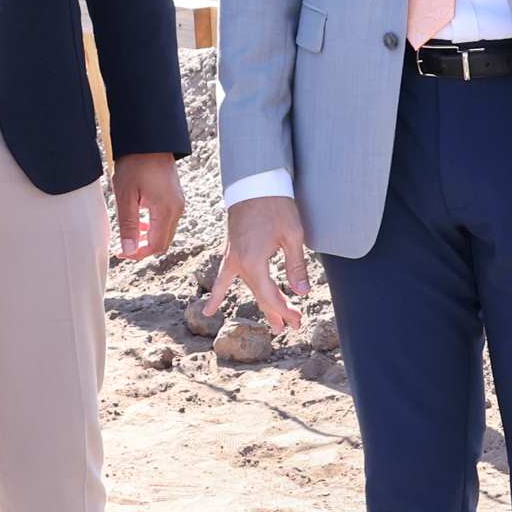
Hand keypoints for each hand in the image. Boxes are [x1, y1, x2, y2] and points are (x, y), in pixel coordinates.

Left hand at [110, 153, 183, 261]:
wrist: (150, 141)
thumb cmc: (136, 165)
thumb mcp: (126, 196)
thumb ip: (128, 225)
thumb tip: (128, 250)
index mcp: (166, 211)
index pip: (155, 245)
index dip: (137, 254)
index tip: (120, 253)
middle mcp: (177, 210)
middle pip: (163, 242)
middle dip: (143, 249)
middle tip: (123, 247)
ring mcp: (178, 203)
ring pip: (165, 232)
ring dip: (148, 238)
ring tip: (128, 235)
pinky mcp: (175, 198)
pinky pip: (166, 221)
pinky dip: (153, 227)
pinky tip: (139, 222)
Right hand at [216, 194, 314, 330]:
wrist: (254, 183)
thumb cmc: (276, 206)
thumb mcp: (292, 235)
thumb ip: (296, 266)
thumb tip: (302, 293)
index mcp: (253, 261)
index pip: (270, 296)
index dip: (284, 310)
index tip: (297, 320)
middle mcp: (238, 264)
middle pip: (260, 295)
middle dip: (277, 312)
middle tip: (293, 327)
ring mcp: (232, 258)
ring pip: (248, 289)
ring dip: (262, 306)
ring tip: (275, 327)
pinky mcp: (231, 252)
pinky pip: (223, 278)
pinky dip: (217, 294)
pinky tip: (209, 311)